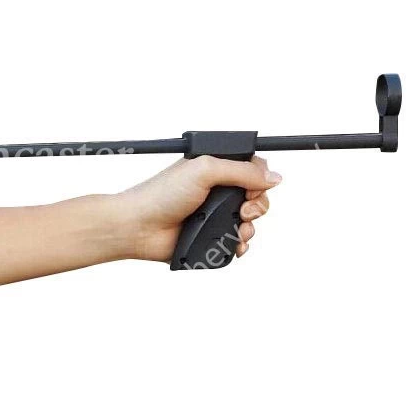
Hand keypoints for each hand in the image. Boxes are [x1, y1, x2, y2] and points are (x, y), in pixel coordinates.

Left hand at [114, 155, 281, 263]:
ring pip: (250, 221)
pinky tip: (235, 243)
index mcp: (215, 169)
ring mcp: (214, 215)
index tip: (253, 187)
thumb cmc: (161, 194)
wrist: (138, 227)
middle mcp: (216, 191)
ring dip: (250, 226)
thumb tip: (274, 178)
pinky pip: (237, 241)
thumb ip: (241, 170)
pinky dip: (241, 243)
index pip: (252, 168)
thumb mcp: (204, 170)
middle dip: (258, 205)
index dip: (260, 178)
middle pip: (256, 196)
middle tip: (243, 210)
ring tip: (237, 228)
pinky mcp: (210, 236)